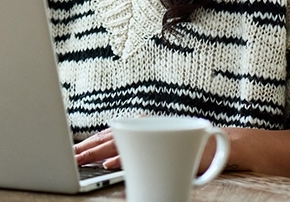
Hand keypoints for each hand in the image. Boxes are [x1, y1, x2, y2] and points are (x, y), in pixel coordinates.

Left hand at [74, 127, 221, 172]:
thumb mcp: (154, 150)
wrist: (220, 146)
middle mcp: (144, 124)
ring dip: (96, 154)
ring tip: (80, 161)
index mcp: (139, 124)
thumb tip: (104, 160)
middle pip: (108, 138)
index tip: (72, 153)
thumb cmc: (185, 150)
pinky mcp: (165, 146)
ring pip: (119, 145)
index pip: (107, 135)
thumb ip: (132, 151)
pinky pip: (139, 154)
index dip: (88, 144)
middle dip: (86, 150)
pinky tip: (108, 165)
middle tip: (69, 158)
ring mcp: (154, 133)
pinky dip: (121, 160)